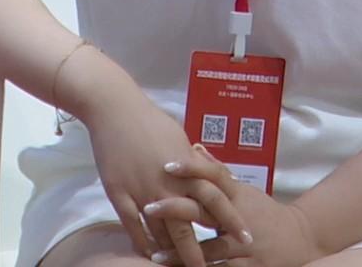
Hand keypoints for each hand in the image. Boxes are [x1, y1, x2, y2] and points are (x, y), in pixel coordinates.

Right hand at [80, 93, 250, 265]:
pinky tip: (148, 255)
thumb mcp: (181, 141)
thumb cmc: (151, 121)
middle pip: (189, 226)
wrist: (116, 110)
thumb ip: (195, 165)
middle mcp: (168, 185)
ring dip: (171, 252)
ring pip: (161, 231)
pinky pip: (133, 225)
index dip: (231, 222)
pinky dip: (142, 242)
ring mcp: (143, 192)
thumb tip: (209, 177)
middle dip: (201, 252)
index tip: (245, 240)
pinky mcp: (120, 194)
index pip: (216, 202)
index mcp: (188, 170)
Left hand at [145, 144, 327, 266]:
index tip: (166, 164)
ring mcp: (245, 245)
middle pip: (206, 210)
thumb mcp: (243, 191)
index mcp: (237, 196)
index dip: (192, 168)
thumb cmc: (265, 213)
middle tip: (148, 207)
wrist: (301, 240)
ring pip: (210, 249)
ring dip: (181, 252)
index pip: (215, 176)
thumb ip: (218, 172)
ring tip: (155, 255)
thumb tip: (194, 147)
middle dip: (176, 209)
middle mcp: (240, 218)